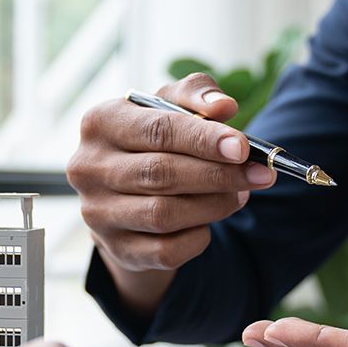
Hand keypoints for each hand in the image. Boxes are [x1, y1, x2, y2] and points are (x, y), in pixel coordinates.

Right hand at [67, 73, 278, 316]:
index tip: (243, 148)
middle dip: (218, 175)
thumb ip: (197, 96)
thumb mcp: (170, 107)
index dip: (204, 140)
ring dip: (213, 206)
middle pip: (162, 173)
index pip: (157, 130)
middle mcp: (88, 167)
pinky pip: (166, 250)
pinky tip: (209, 222)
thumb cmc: (152, 141)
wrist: (123, 194)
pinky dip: (197, 237)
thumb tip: (224, 107)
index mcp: (100, 122)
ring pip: (164, 215)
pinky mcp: (116, 249)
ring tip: (240, 194)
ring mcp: (97, 212)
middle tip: (259, 174)